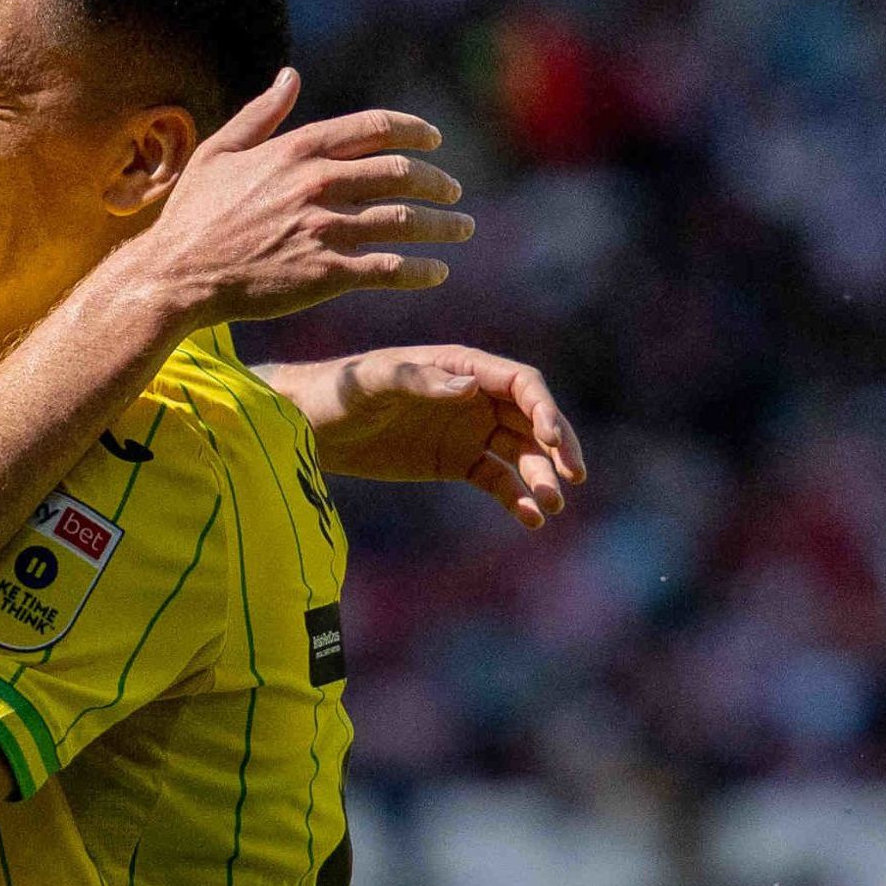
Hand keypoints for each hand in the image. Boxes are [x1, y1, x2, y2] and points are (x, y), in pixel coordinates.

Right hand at [113, 71, 470, 329]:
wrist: (175, 275)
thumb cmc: (192, 215)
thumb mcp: (218, 152)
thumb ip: (260, 114)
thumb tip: (290, 76)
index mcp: (296, 151)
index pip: (376, 129)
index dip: (415, 131)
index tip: (435, 141)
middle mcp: (317, 184)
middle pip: (401, 173)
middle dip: (437, 182)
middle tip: (453, 192)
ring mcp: (324, 229)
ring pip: (405, 221)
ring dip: (443, 226)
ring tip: (461, 230)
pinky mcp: (326, 273)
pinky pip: (389, 268)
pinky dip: (421, 270)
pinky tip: (436, 272)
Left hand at [281, 346, 585, 528]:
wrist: (310, 425)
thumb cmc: (338, 390)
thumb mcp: (373, 382)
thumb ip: (418, 381)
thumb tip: (470, 387)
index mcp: (462, 366)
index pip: (521, 384)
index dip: (546, 410)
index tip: (556, 441)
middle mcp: (475, 396)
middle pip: (534, 419)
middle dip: (558, 446)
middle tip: (575, 476)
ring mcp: (469, 430)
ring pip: (521, 453)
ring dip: (541, 477)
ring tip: (551, 506)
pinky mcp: (457, 461)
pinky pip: (498, 480)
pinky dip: (517, 498)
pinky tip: (530, 518)